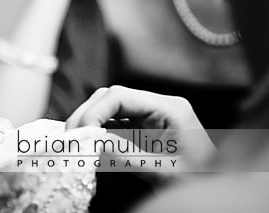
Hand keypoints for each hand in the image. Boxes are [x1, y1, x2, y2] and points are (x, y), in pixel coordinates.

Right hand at [66, 86, 215, 171]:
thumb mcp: (164, 171)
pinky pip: (113, 123)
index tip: (80, 133)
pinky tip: (88, 145)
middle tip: (69, 139)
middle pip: (109, 97)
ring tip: (76, 142)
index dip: (94, 111)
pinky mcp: (143, 129)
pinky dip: (97, 133)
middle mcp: (158, 106)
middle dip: (86, 115)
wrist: (216, 191)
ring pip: (107, 108)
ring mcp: (150, 116)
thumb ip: (128, 156)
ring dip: (89, 123)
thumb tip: (91, 143)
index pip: (119, 95)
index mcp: (170, 108)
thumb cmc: (199, 181)